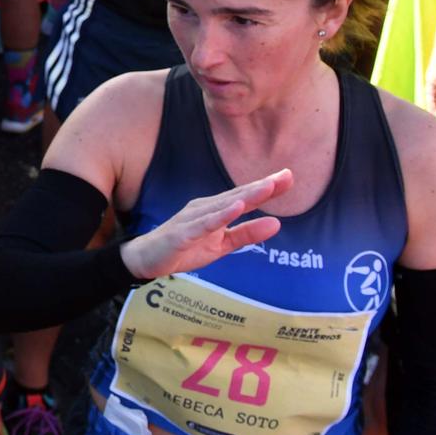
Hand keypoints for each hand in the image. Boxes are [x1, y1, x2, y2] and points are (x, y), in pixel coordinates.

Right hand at [120, 170, 291, 280]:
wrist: (146, 259)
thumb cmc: (185, 248)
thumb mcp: (222, 245)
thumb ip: (247, 234)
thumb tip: (277, 224)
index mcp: (216, 210)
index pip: (245, 197)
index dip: (267, 188)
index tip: (289, 176)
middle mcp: (205, 209)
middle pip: (238, 196)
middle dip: (262, 187)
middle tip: (286, 175)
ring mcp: (193, 219)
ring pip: (223, 207)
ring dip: (246, 197)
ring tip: (267, 188)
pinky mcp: (182, 234)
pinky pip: (203, 225)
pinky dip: (220, 216)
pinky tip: (235, 208)